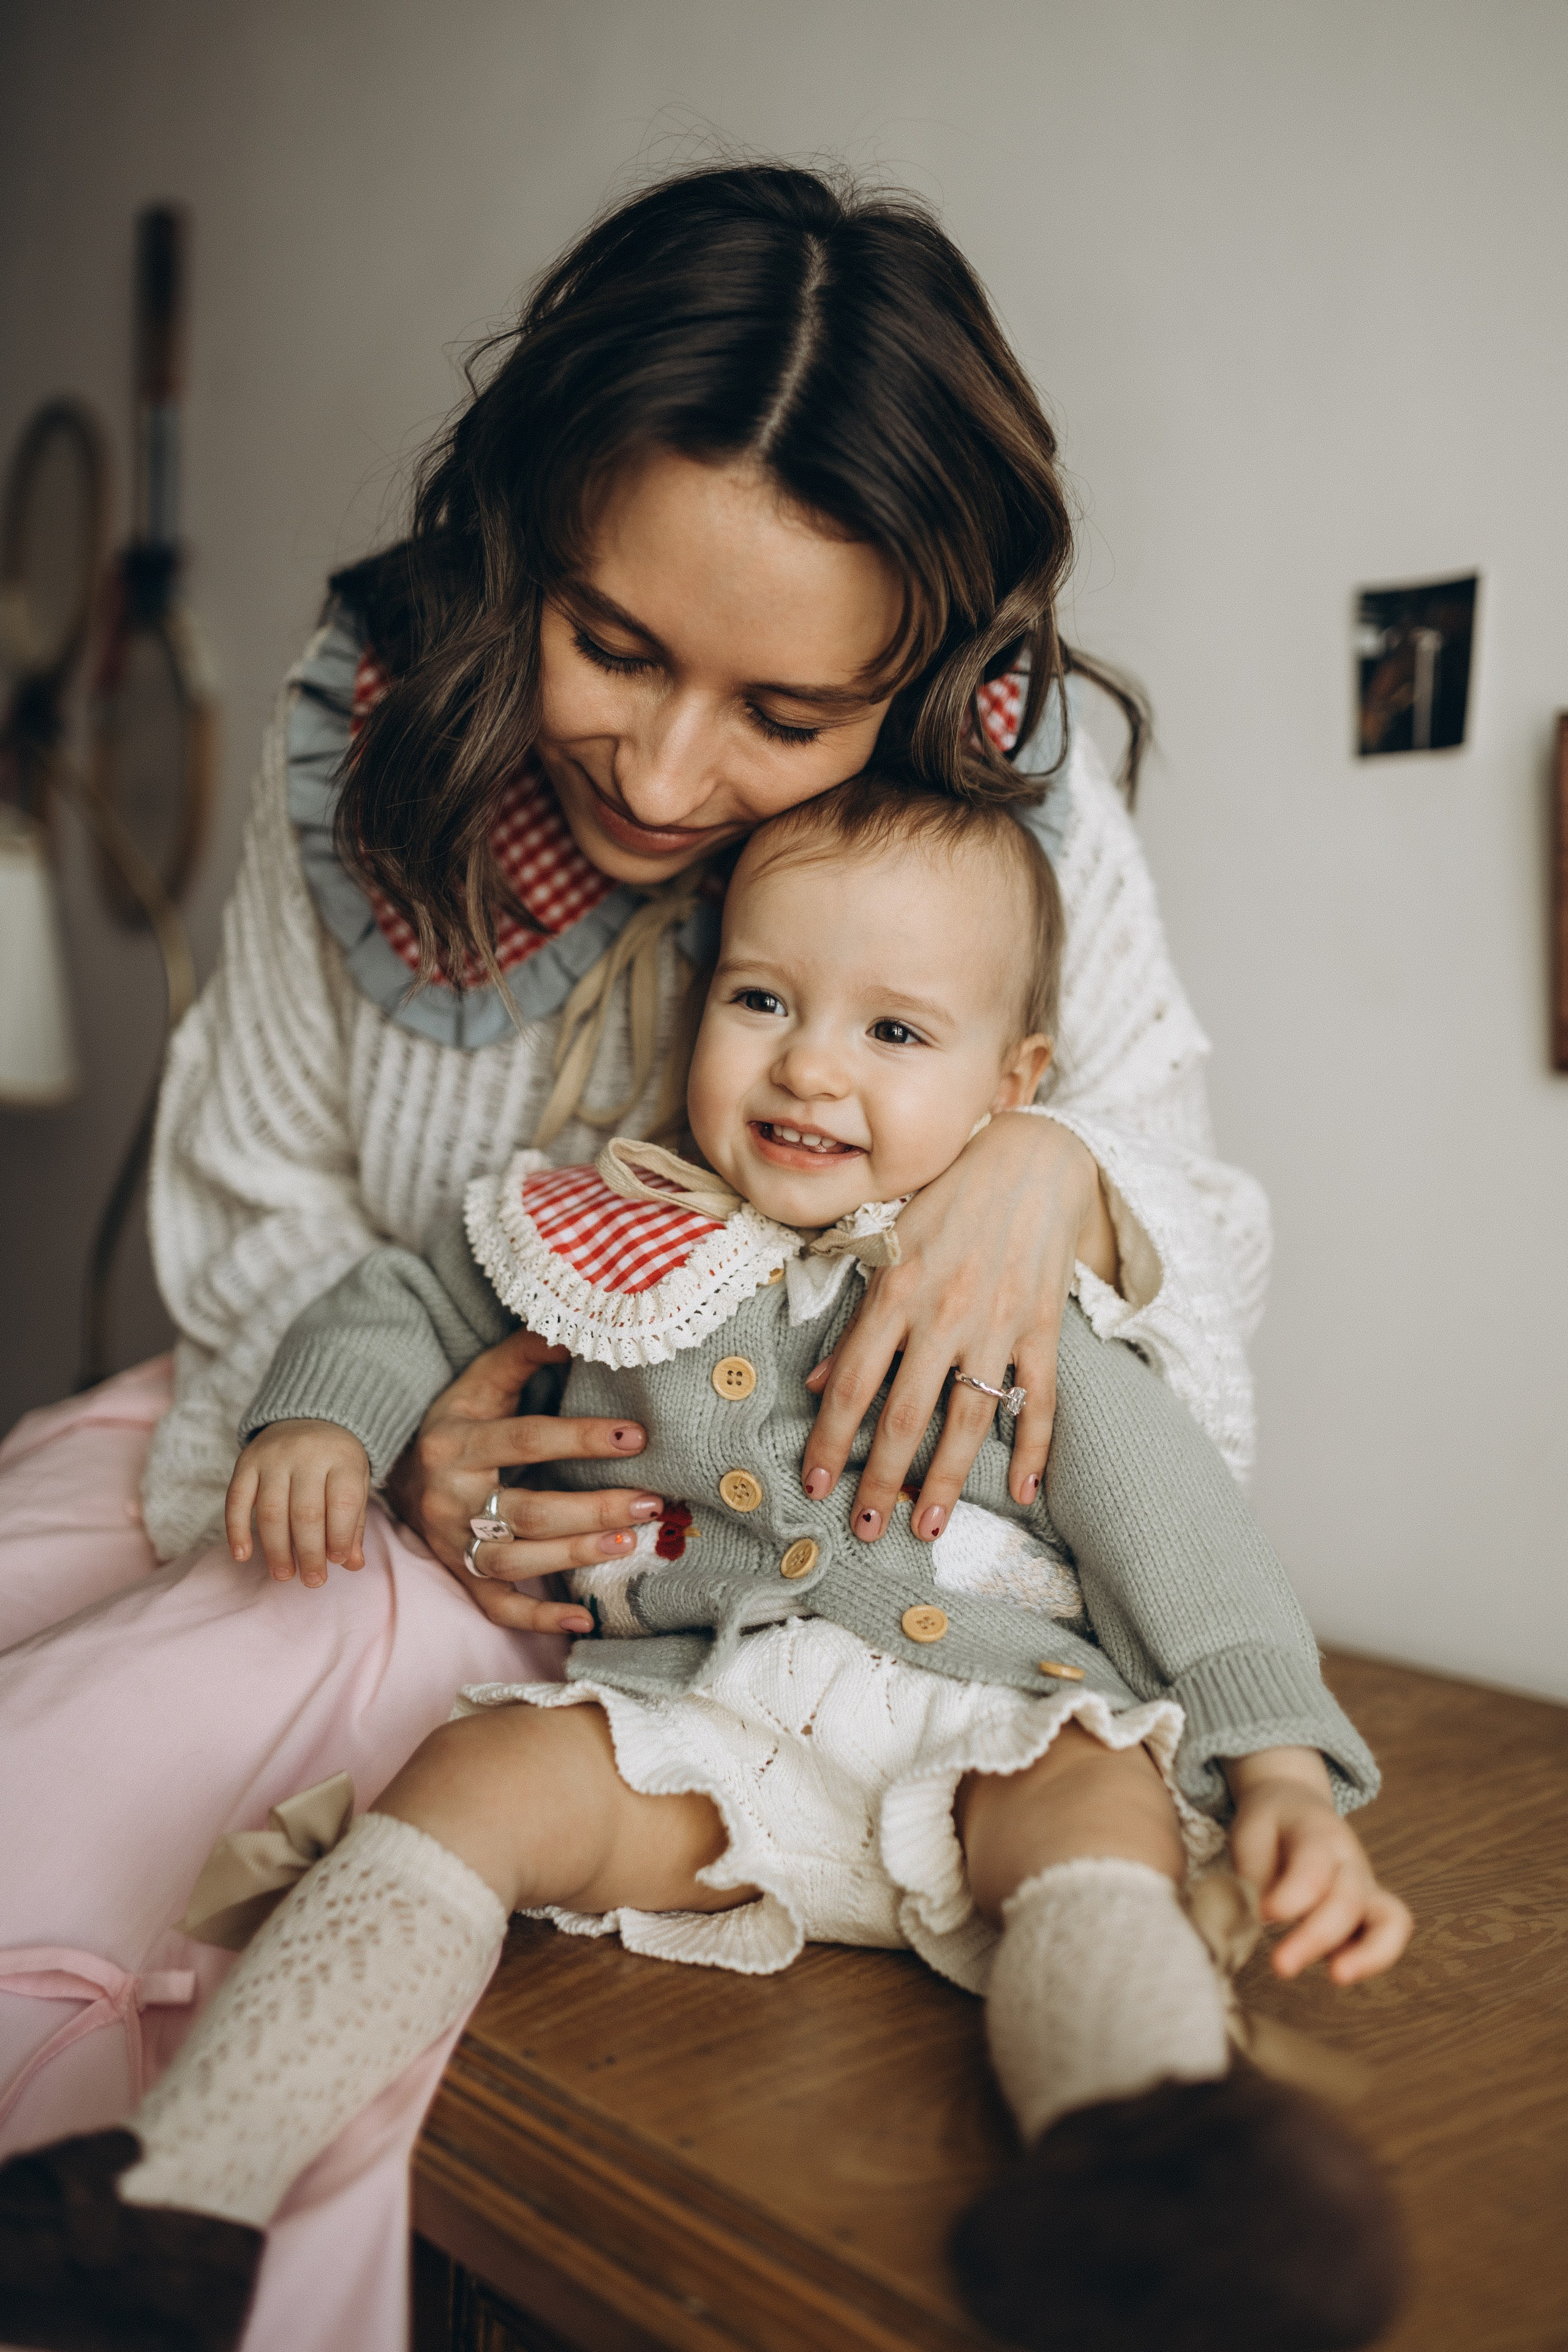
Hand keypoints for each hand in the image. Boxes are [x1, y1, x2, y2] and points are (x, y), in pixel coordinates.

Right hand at [226, 1419, 369, 1587]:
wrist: (311, 1415)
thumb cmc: (337, 1461)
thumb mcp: (355, 1483)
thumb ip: (354, 1523)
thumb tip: (353, 1564)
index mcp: (343, 1458)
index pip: (343, 1503)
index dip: (340, 1536)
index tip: (336, 1562)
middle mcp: (307, 1455)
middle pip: (306, 1513)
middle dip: (309, 1553)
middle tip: (312, 1581)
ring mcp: (273, 1457)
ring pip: (272, 1511)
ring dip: (276, 1549)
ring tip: (284, 1575)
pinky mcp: (247, 1461)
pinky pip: (236, 1498)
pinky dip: (237, 1529)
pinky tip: (242, 1555)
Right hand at [384, 1327, 662, 1633]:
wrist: (398, 1471)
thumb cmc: (458, 1420)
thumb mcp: (480, 1380)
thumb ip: (524, 1353)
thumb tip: (577, 1331)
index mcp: (457, 1442)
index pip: (525, 1440)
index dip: (581, 1438)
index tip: (637, 1437)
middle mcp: (451, 1498)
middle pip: (526, 1511)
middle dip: (592, 1508)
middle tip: (650, 1502)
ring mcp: (452, 1542)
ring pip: (514, 1560)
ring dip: (574, 1555)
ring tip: (629, 1543)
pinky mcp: (459, 1574)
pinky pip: (496, 1606)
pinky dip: (538, 1618)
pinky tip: (583, 1618)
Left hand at [802, 1112, 1116, 1542]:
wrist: (1032, 1160)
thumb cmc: (948, 1199)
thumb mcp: (887, 1246)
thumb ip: (854, 1316)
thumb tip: (814, 1382)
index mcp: (894, 1293)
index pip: (850, 1385)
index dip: (830, 1441)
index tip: (815, 1484)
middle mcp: (942, 1315)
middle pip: (904, 1417)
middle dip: (881, 1480)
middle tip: (864, 1528)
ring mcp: (998, 1325)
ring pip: (968, 1422)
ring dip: (945, 1481)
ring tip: (926, 1528)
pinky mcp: (1043, 1329)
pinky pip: (1038, 1403)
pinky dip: (1033, 1451)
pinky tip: (1022, 1492)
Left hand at [1225, 1747, 1411, 1984]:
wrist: (1295, 1806)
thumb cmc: (1270, 1826)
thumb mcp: (1249, 1833)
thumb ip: (1254, 1874)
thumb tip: (1257, 1918)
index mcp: (1317, 1832)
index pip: (1314, 1867)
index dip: (1291, 1896)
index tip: (1265, 1914)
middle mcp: (1350, 1861)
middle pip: (1348, 1899)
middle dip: (1317, 1937)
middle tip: (1281, 1965)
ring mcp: (1365, 1888)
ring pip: (1390, 1919)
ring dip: (1368, 1954)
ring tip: (1338, 1976)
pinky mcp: (1369, 1914)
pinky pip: (1387, 1938)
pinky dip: (1370, 1960)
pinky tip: (1337, 1973)